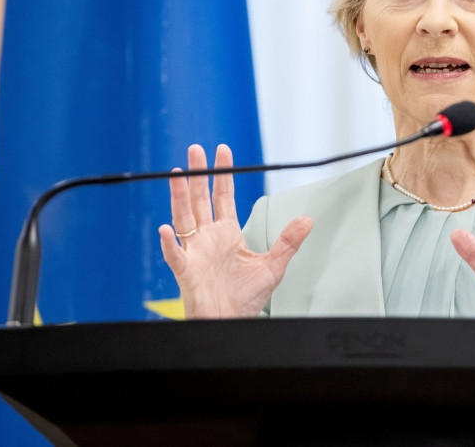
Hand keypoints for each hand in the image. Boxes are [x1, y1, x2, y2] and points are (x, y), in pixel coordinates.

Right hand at [158, 144, 311, 317]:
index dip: (222, 175)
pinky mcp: (186, 271)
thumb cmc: (246, 297)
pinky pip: (175, 255)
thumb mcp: (273, 266)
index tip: (222, 151)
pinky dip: (169, 243)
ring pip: (183, 218)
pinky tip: (167, 229)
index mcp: (227, 233)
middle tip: (196, 150)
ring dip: (179, 196)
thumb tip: (307, 219)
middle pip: (200, 199)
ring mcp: (195, 252)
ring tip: (178, 174)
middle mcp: (208, 238)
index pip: (223, 196)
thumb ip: (288, 241)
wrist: (231, 323)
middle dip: (199, 175)